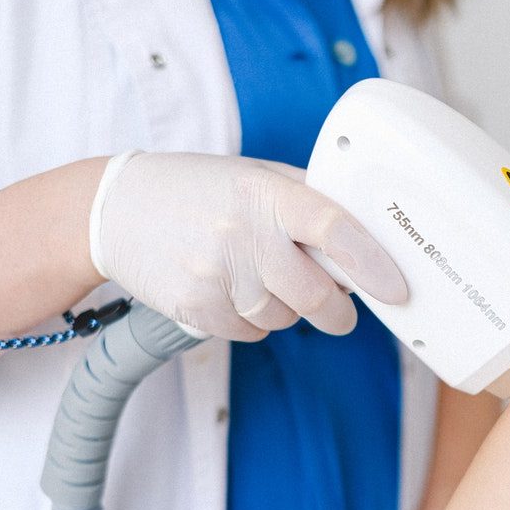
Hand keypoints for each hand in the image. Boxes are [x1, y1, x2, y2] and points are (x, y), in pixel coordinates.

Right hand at [88, 151, 406, 339]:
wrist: (113, 211)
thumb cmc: (196, 190)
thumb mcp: (254, 176)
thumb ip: (309, 199)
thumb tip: (368, 235)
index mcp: (267, 194)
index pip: (334, 229)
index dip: (372, 264)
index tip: (396, 289)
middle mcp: (244, 234)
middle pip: (317, 296)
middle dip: (338, 310)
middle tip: (341, 308)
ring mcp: (218, 275)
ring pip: (285, 319)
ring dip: (287, 309)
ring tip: (258, 276)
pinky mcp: (196, 308)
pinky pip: (252, 333)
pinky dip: (254, 321)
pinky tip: (232, 290)